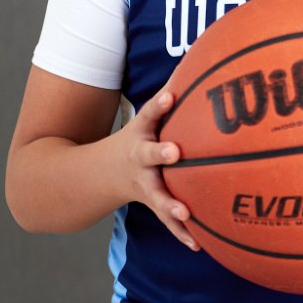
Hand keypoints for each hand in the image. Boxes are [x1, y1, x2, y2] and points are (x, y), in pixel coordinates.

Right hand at [112, 87, 199, 250]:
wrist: (97, 174)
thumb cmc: (139, 136)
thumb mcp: (147, 115)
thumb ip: (172, 91)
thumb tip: (205, 58)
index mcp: (142, 131)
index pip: (150, 112)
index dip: (160, 104)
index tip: (172, 95)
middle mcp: (140, 156)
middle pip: (149, 154)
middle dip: (161, 153)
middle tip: (175, 153)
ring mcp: (143, 182)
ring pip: (157, 193)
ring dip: (170, 203)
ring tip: (185, 212)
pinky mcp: (151, 203)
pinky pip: (167, 220)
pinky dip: (181, 232)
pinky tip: (198, 244)